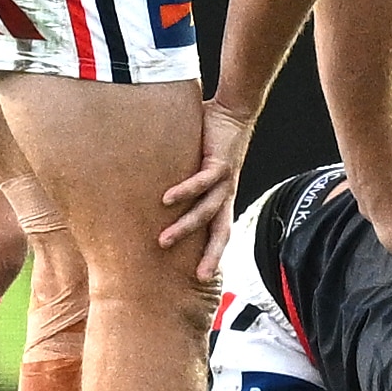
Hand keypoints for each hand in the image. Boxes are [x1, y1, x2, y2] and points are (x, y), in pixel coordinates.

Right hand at [160, 99, 255, 280]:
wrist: (234, 111)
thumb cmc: (211, 137)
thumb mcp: (197, 165)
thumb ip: (183, 177)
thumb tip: (157, 188)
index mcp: (222, 197)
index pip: (220, 233)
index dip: (214, 255)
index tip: (203, 278)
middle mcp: (225, 193)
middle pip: (220, 232)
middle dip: (210, 256)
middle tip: (198, 279)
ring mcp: (224, 180)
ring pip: (206, 211)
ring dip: (185, 228)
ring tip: (163, 241)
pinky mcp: (219, 163)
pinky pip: (200, 181)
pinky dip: (184, 191)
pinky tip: (167, 200)